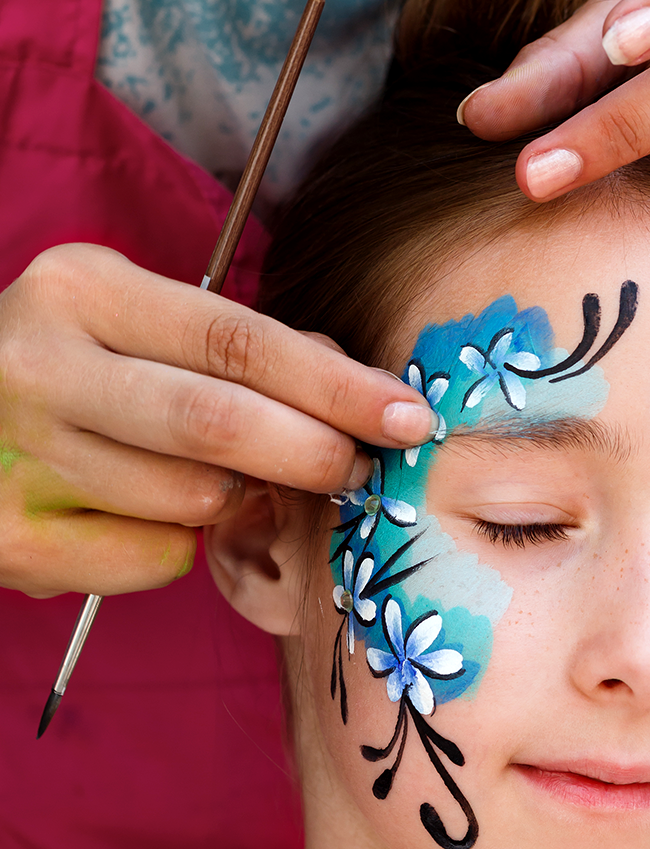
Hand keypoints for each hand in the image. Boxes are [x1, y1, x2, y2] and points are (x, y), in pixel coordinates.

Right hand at [0, 244, 435, 597]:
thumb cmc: (81, 370)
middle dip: (312, 454)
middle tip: (359, 470)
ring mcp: (16, 455)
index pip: (239, 341)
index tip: (410, 417)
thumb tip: (362, 399)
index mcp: (86, 290)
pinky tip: (144, 513)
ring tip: (211, 476)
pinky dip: (179, 544)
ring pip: (191, 500)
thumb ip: (239, 354)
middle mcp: (39, 363)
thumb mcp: (140, 326)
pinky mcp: (9, 536)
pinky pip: (154, 558)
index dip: (338, 387)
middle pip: (217, 424)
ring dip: (232, 499)